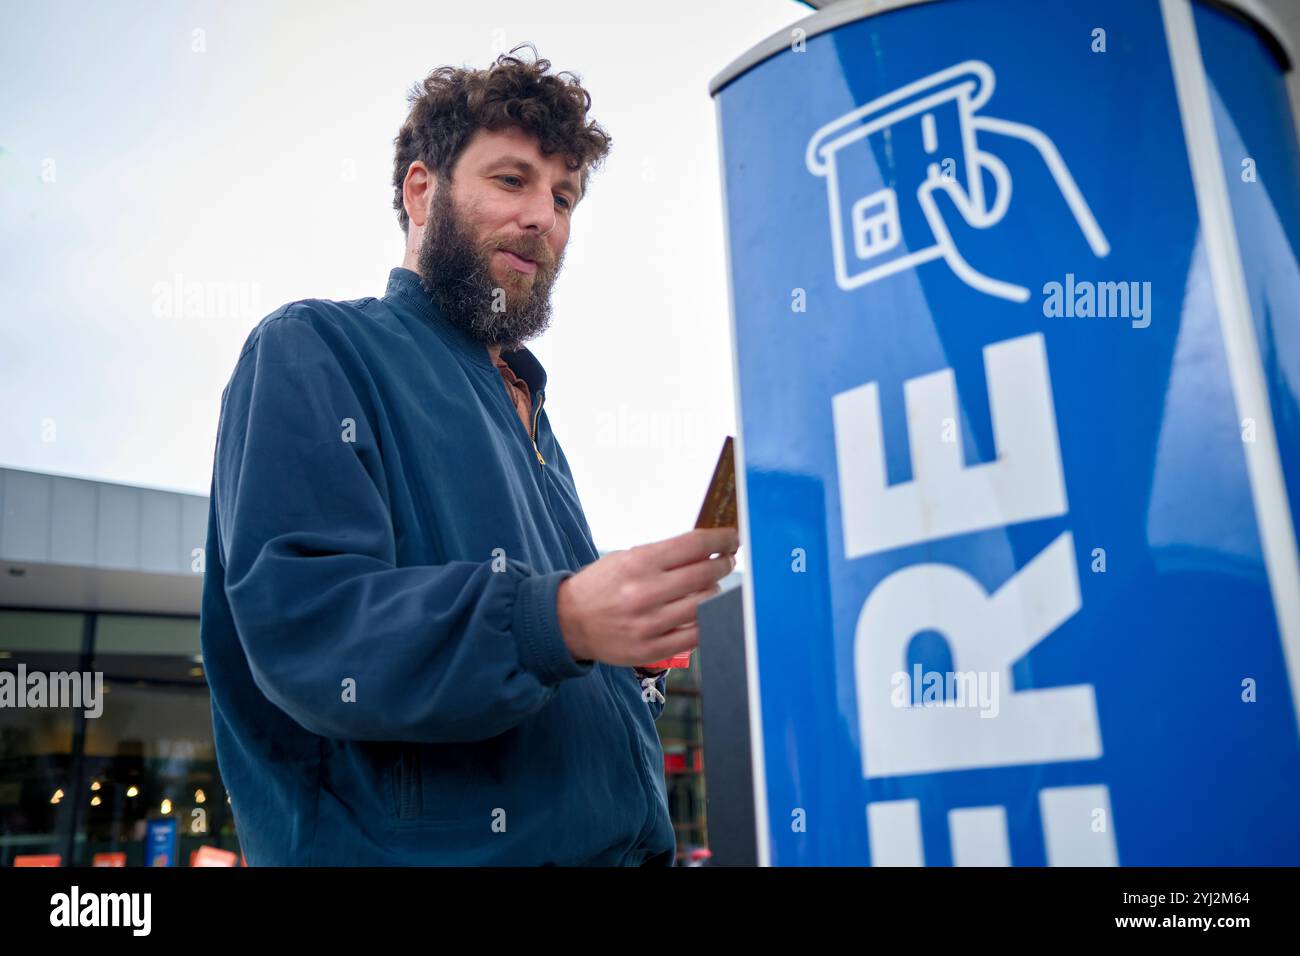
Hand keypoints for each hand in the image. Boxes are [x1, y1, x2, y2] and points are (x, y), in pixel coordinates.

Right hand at [556, 527, 738, 666]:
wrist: (568, 622)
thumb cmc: (601, 585)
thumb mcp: (625, 558)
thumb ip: (664, 555)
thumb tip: (707, 549)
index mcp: (639, 563)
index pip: (695, 545)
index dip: (722, 539)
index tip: (733, 538)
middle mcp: (646, 592)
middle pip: (706, 573)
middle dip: (724, 564)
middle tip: (726, 561)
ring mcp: (650, 624)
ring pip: (705, 604)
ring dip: (716, 592)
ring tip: (710, 586)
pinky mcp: (652, 649)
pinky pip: (696, 634)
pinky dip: (706, 620)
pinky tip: (703, 611)